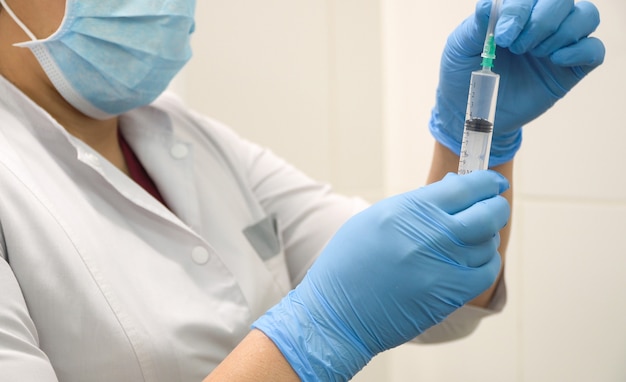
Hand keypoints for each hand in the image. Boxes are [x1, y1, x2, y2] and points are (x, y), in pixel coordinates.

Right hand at [253, 171, 509, 380]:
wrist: (338, 313)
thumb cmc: (350, 264)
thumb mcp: (375, 219)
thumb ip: (416, 204)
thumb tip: (453, 187)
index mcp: (407, 210)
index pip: (465, 187)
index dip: (486, 182)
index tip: (492, 182)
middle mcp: (430, 235)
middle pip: (487, 213)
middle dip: (496, 206)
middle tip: (494, 206)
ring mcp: (443, 266)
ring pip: (489, 243)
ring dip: (487, 236)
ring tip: (474, 236)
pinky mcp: (450, 295)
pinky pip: (486, 272)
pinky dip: (487, 262)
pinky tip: (475, 260)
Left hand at [429, 0, 604, 165]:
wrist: (470, 111)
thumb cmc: (463, 74)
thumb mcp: (460, 48)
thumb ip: (477, 25)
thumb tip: (488, 5)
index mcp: (514, 11)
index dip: (521, 8)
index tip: (503, 35)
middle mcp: (539, 22)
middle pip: (563, 0)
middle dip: (542, 20)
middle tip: (517, 47)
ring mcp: (557, 44)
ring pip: (586, 16)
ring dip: (561, 32)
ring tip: (534, 53)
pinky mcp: (568, 69)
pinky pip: (594, 50)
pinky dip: (580, 50)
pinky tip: (555, 60)